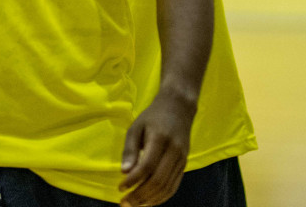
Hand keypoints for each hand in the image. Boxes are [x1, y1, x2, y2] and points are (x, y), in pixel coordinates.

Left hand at [118, 90, 195, 205]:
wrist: (179, 107)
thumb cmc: (153, 117)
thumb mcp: (136, 127)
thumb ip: (130, 149)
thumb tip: (124, 171)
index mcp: (160, 139)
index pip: (147, 166)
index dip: (134, 180)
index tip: (120, 188)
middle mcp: (174, 151)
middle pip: (158, 180)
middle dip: (140, 195)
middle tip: (125, 203)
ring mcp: (182, 159)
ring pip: (167, 186)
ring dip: (150, 200)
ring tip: (135, 205)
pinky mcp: (185, 165)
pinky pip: (174, 186)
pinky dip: (162, 197)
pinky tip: (149, 201)